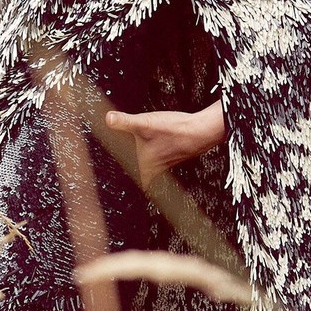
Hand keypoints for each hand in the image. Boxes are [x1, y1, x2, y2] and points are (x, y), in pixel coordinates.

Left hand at [104, 101, 225, 187]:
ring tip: (139, 158)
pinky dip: (158, 152)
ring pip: (155, 166)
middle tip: (127, 174)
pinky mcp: (177, 152)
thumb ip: (124, 122)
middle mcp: (159, 167)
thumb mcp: (144, 124)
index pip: (139, 185)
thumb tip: (108, 119)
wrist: (202, 130)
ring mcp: (170, 161)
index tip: (126, 191)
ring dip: (148, 163)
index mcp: (148, 166)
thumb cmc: (174, 131)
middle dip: (137, 174)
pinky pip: (164, 156)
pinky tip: (157, 143)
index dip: (132, 189)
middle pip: (145, 176)